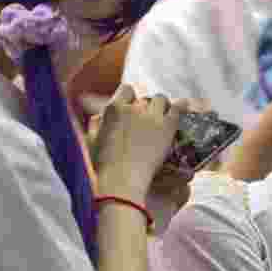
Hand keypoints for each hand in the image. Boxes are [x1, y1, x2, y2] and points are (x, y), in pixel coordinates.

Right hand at [90, 84, 182, 199]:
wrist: (122, 180)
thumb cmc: (103, 166)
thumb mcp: (92, 140)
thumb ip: (95, 124)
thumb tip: (99, 116)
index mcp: (113, 109)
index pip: (127, 90)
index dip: (132, 99)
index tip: (133, 108)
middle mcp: (133, 108)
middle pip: (145, 98)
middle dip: (147, 106)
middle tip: (148, 119)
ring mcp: (152, 117)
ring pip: (161, 100)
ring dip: (162, 106)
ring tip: (162, 117)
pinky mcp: (167, 127)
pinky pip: (176, 109)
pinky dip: (178, 109)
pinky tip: (179, 112)